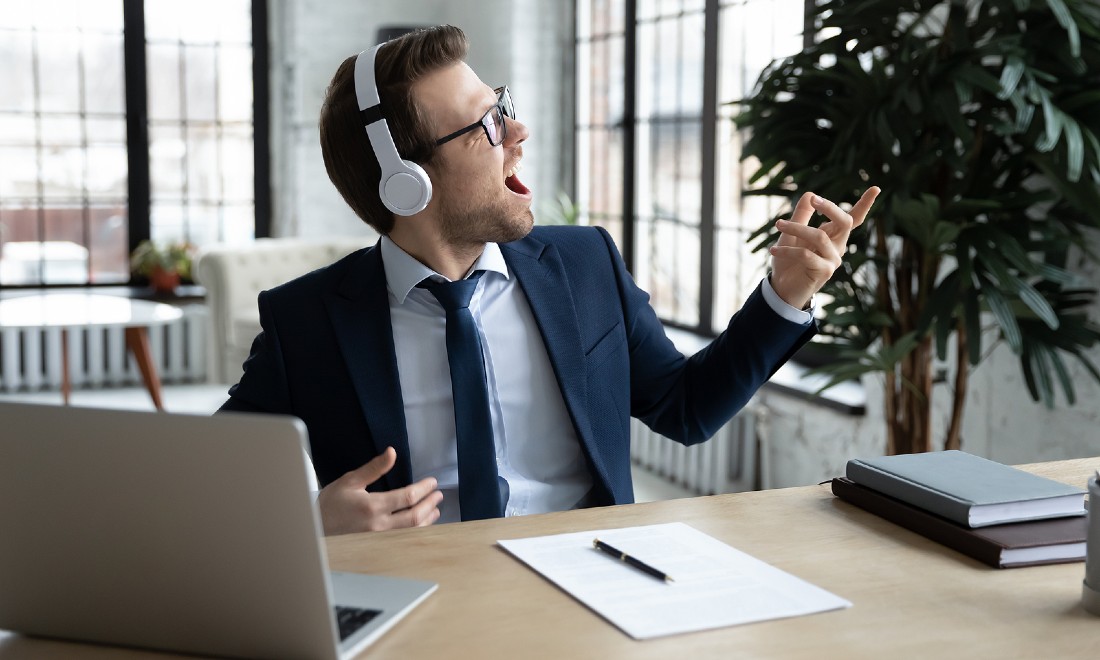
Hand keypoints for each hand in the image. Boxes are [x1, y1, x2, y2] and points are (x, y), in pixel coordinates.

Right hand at [316, 447, 442, 534]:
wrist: (314, 528)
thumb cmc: (331, 504)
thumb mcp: (350, 481)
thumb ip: (374, 468)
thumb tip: (392, 452)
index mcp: (372, 506)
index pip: (407, 497)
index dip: (424, 489)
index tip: (432, 482)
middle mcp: (378, 526)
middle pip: (414, 516)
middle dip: (430, 504)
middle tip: (439, 495)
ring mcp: (379, 539)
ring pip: (411, 531)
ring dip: (427, 519)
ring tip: (435, 509)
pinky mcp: (378, 546)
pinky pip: (403, 539)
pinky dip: (416, 531)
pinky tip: (421, 524)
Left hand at [768, 187, 880, 308]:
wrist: (781, 290)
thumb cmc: (789, 262)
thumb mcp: (791, 235)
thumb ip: (801, 215)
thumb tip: (809, 194)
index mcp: (833, 236)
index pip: (853, 219)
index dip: (864, 205)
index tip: (876, 188)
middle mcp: (838, 247)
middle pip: (845, 222)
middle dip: (830, 208)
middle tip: (813, 199)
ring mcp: (833, 260)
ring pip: (820, 237)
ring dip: (797, 228)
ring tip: (778, 224)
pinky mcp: (825, 272)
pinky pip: (806, 255)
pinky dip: (788, 250)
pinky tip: (773, 250)